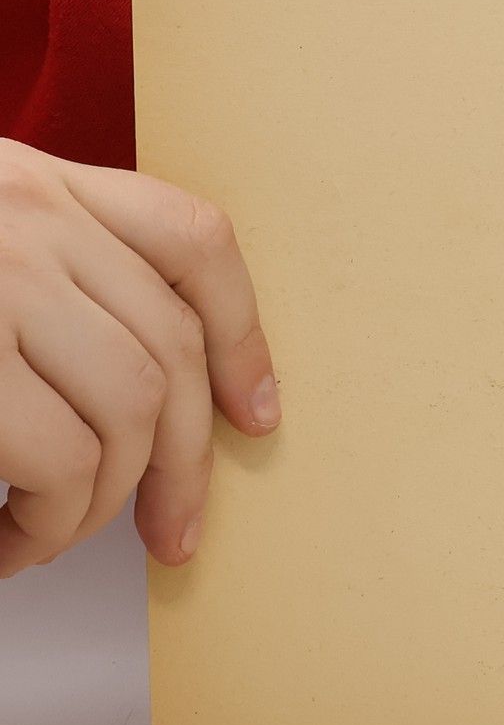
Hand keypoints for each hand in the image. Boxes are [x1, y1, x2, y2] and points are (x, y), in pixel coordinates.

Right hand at [0, 141, 278, 577]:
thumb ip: (41, 276)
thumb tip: (134, 397)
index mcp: (34, 183)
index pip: (190, 238)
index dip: (242, 333)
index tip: (257, 414)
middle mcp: (28, 214)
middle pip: (171, 346)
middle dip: (183, 463)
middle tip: (172, 533)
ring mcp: (0, 276)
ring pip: (129, 411)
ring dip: (101, 506)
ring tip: (47, 538)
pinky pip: (58, 458)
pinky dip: (45, 524)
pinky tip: (7, 542)